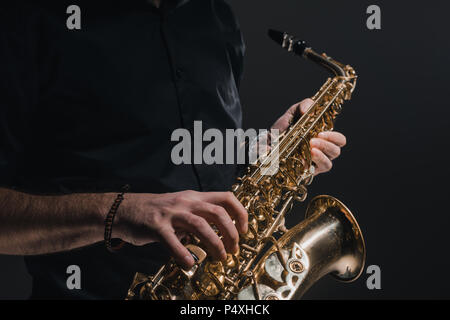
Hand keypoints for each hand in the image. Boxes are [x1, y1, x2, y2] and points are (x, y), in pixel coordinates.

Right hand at [114, 191, 247, 268]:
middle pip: (218, 213)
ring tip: (219, 257)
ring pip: (201, 225)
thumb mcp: (182, 207)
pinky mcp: (156, 226)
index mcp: (194, 197)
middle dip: (231, 233)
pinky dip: (183, 253)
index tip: (244, 230)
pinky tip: (189, 263)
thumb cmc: (157, 211)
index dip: (240, 213)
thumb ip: (199, 216)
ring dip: (215, 243)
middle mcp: (186, 202)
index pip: (226, 198)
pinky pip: (172, 240)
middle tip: (233, 249)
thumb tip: (219, 233)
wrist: (125, 209)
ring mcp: (171, 213)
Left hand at [271, 98, 346, 174]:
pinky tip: (303, 160)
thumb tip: (307, 111)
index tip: (320, 133)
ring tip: (310, 149)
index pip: (339, 140)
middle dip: (327, 146)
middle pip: (336, 152)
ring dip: (321, 156)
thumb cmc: (282, 129)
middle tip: (313, 141)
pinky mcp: (304, 173)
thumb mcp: (292, 113)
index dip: (334, 137)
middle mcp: (321, 152)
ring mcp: (313, 163)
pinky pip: (312, 173)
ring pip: (328, 164)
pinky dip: (310, 166)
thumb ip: (303, 105)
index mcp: (322, 138)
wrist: (264, 144)